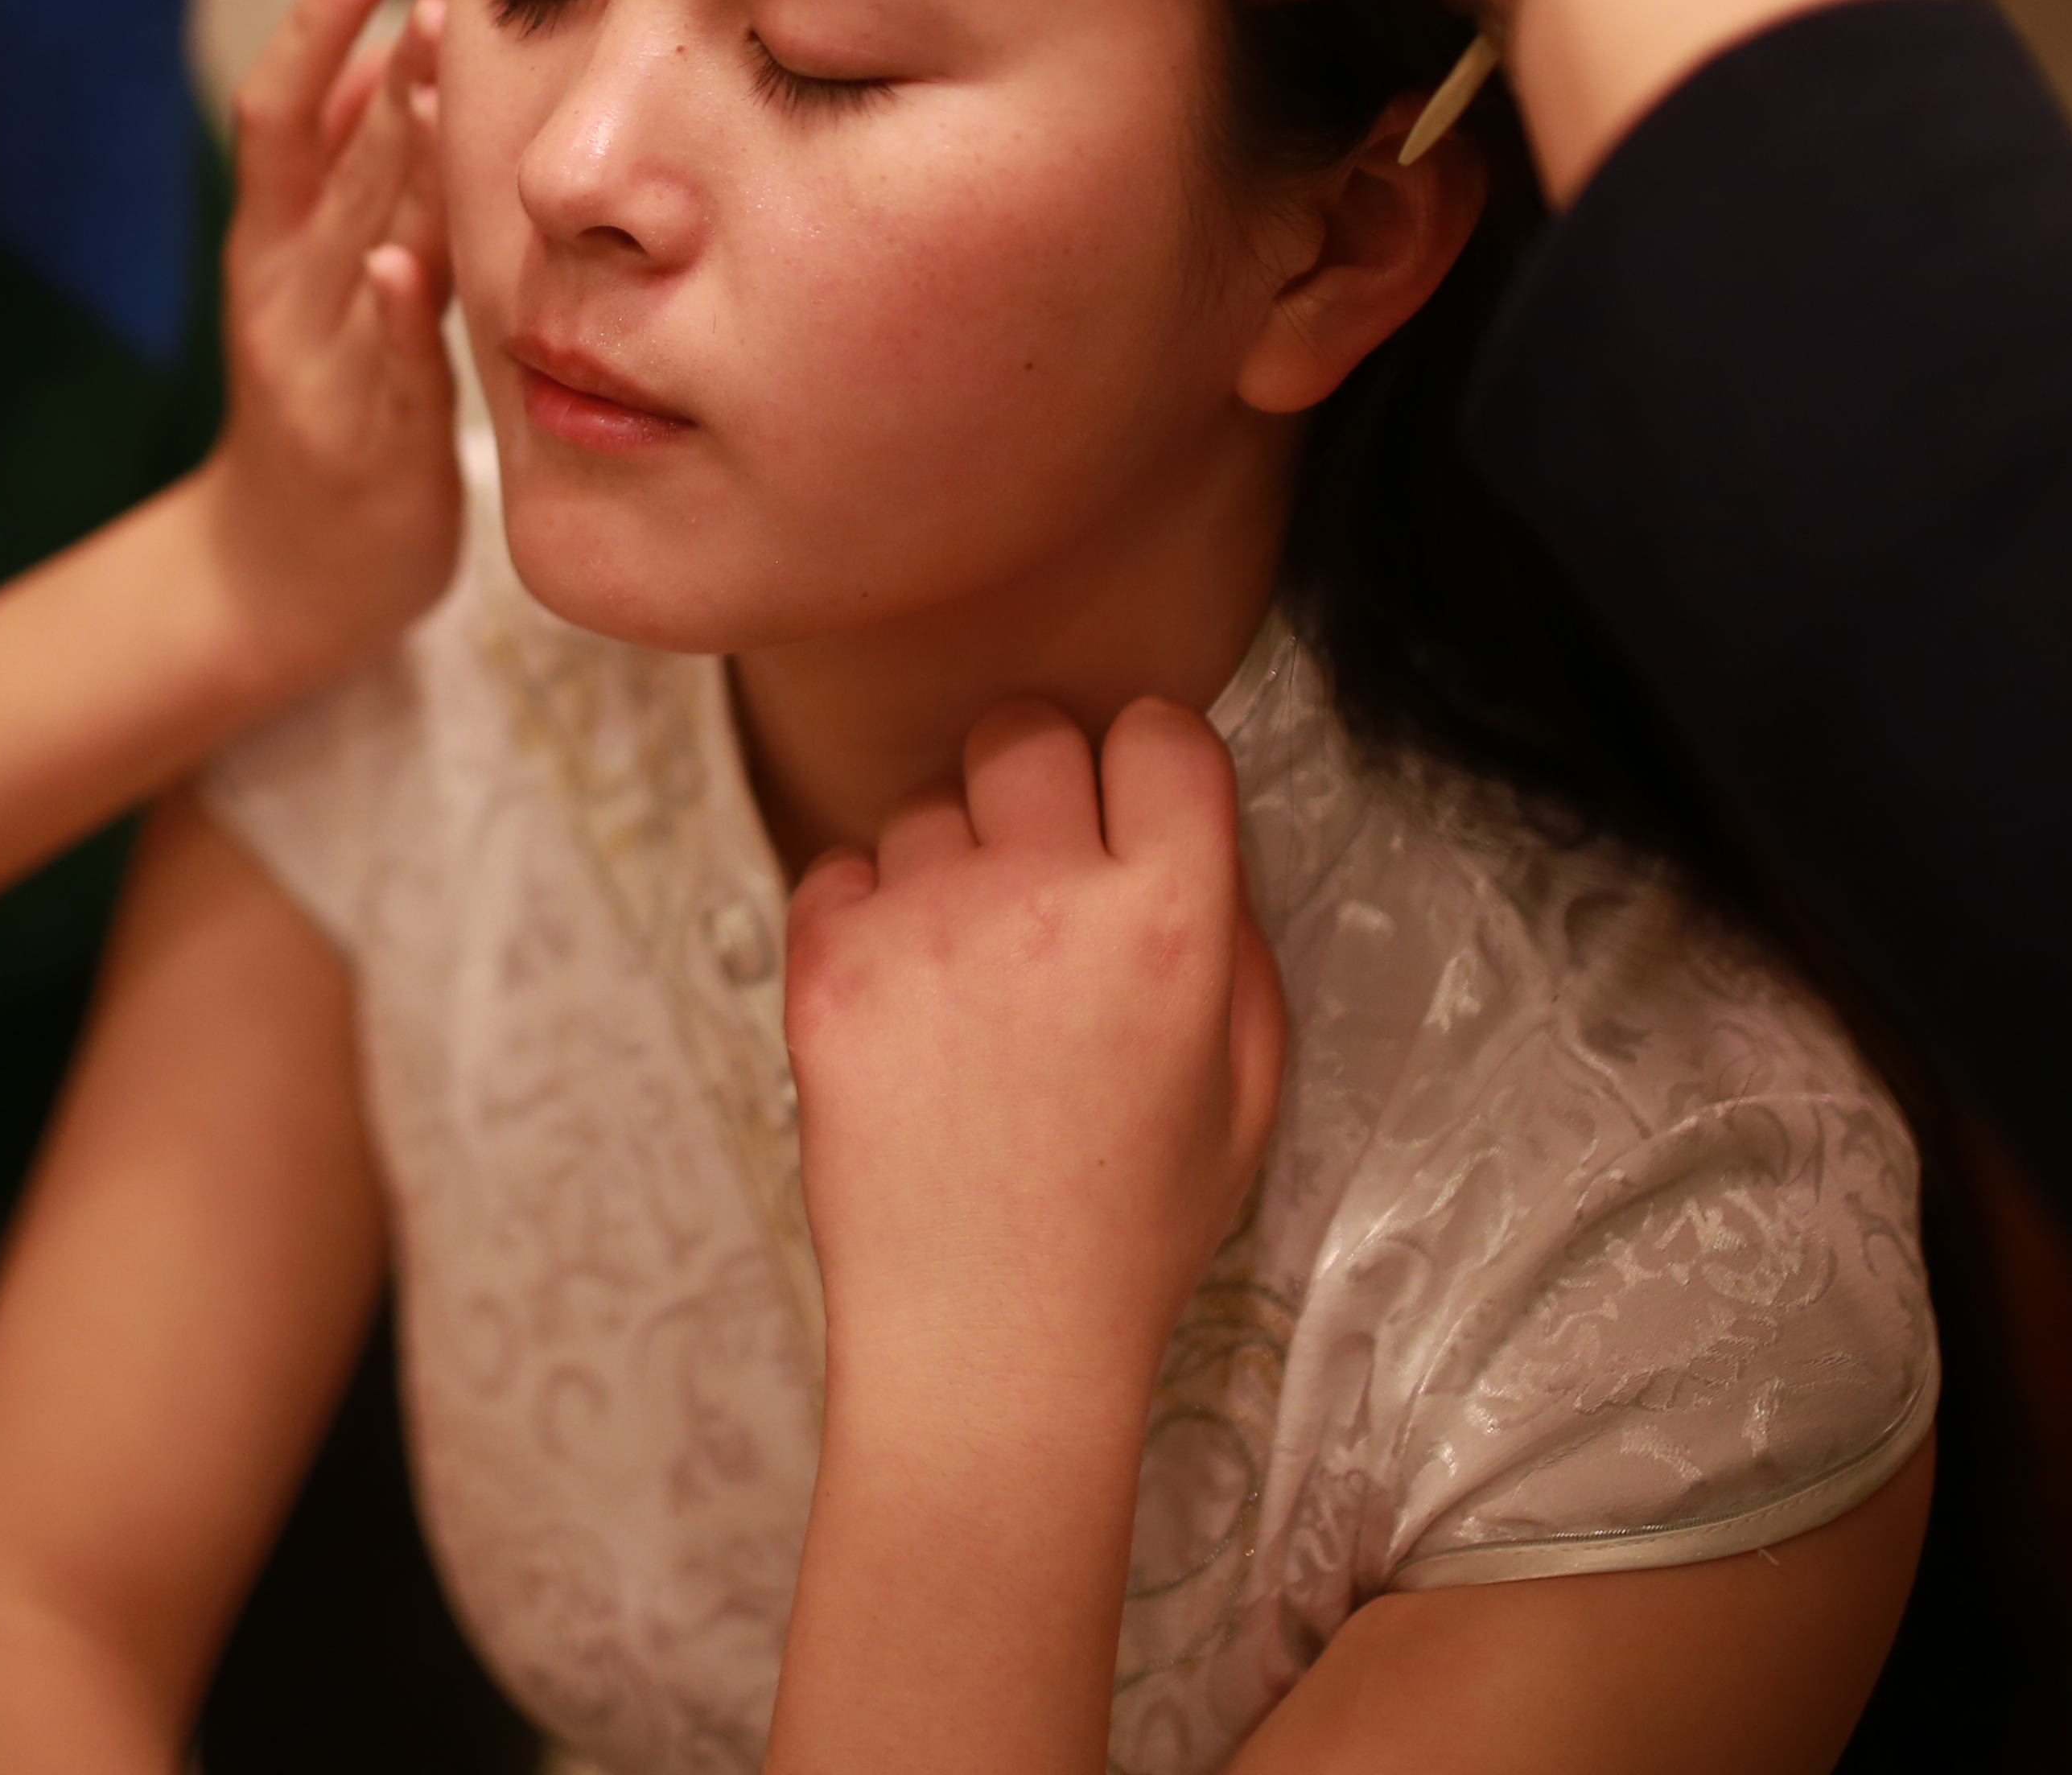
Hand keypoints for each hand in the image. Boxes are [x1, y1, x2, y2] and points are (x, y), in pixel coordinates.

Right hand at [203, 0, 459, 690]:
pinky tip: (397, 266)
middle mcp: (281, 287)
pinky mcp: (355, 442)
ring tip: (422, 75)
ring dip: (381, 158)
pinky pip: (373, 367)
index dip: (320, 24)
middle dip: (365, 67)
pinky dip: (382, 313)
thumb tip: (393, 54)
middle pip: (311, 155)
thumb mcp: (350, 281)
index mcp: (277, 240)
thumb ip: (372, 182)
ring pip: (344, 240)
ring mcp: (312, 364)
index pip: (285, 108)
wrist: (292, 577)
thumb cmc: (343, 410)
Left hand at [785, 698, 1286, 1401]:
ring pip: (925, 805)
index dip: (1147, 766)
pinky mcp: (825, 964)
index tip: (1130, 810)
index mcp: (1171, 921)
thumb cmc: (1124, 1224)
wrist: (987, 1339)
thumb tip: (1183, 828)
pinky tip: (903, 1007)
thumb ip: (1231, 935)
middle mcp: (1047, 898)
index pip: (1163, 731)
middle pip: (1025, 732)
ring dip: (946, 865)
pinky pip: (837, 866)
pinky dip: (862, 915)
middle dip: (1035, 785)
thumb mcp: (1245, 1085)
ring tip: (968, 984)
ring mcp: (924, 925)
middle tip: (1037, 876)